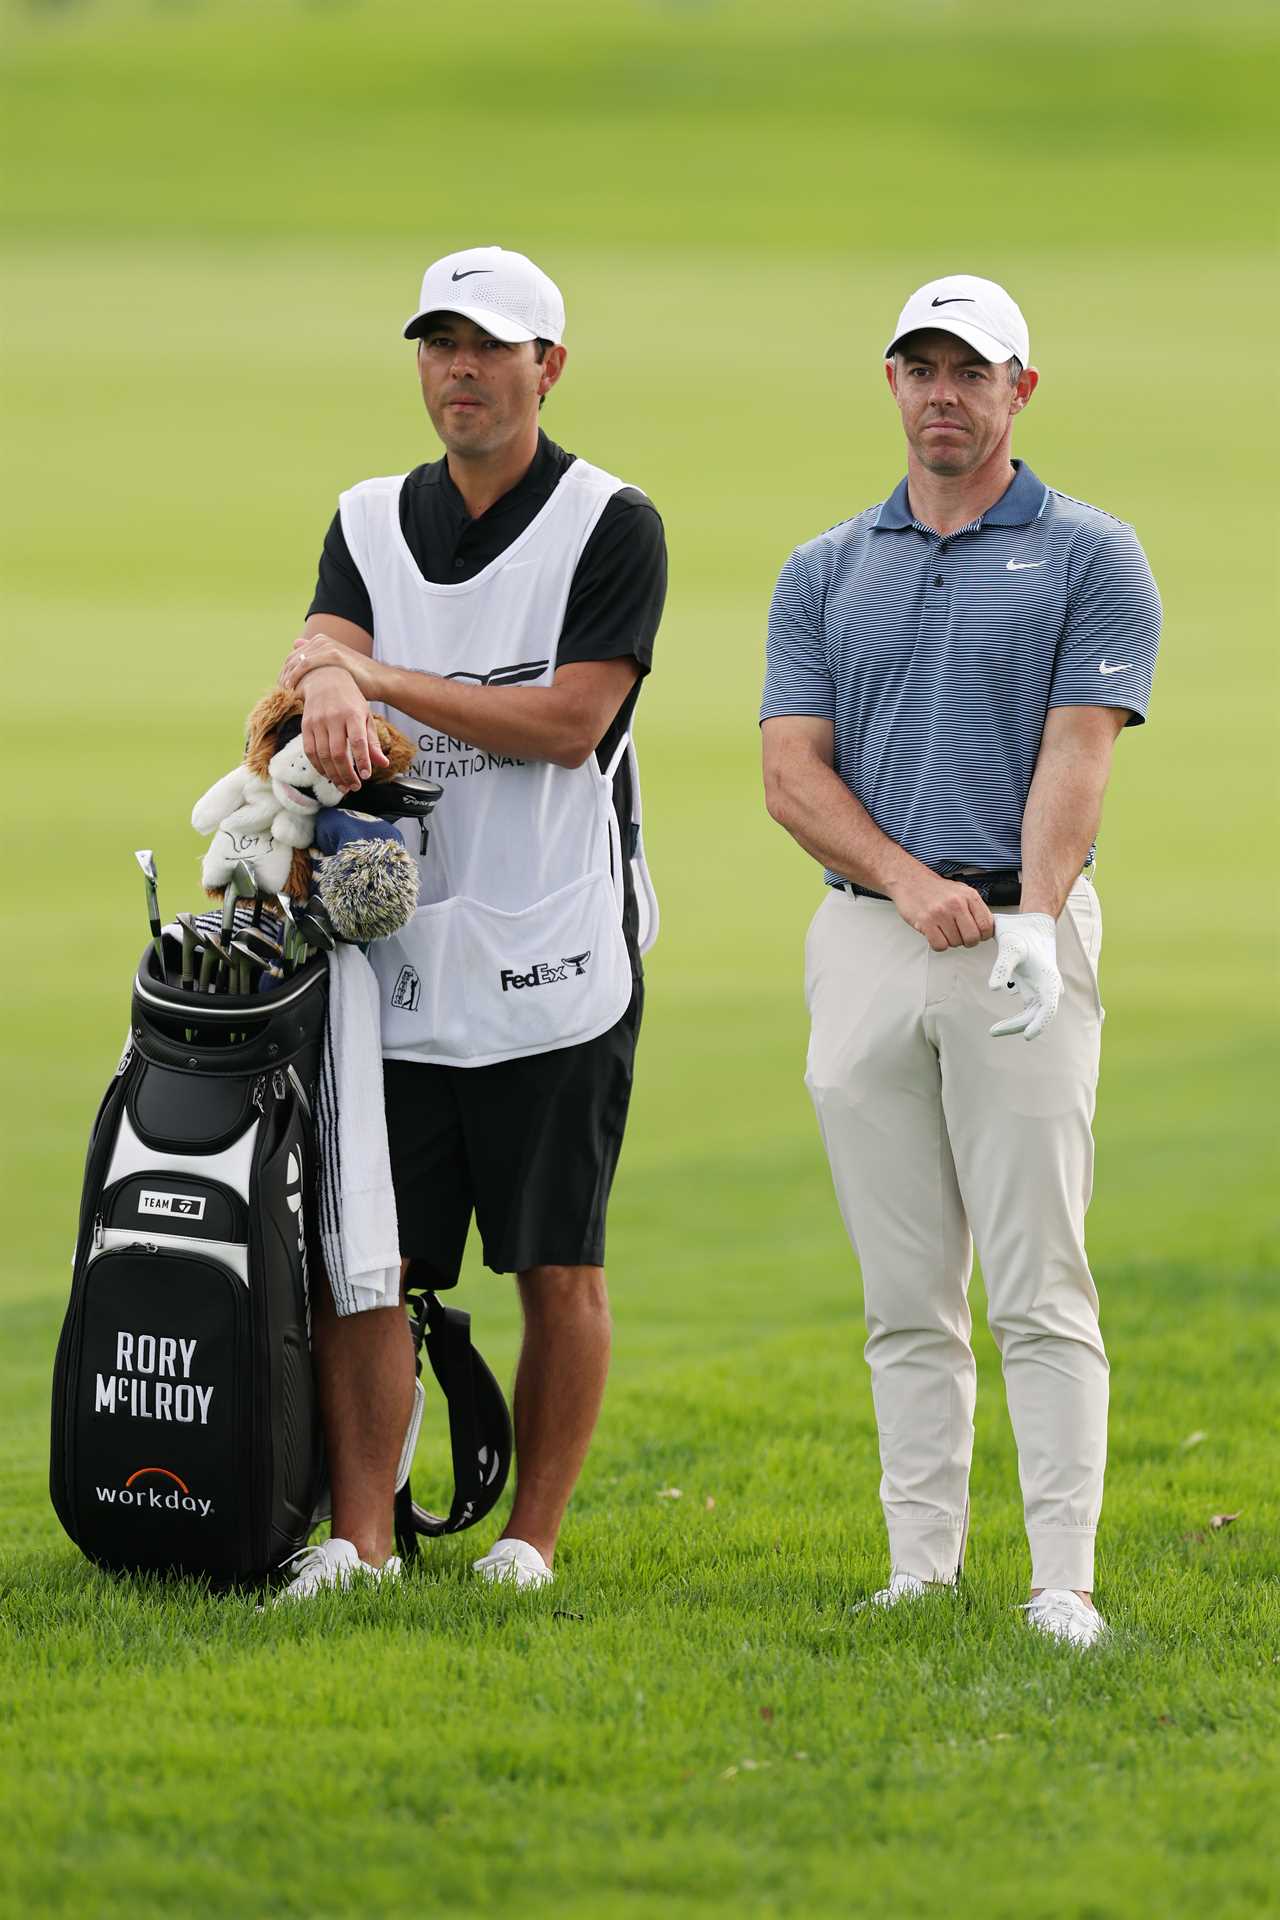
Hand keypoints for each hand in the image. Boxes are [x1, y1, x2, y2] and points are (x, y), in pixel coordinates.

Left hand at [280, 633, 378, 697]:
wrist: (380, 680)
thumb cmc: (357, 679)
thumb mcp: (334, 668)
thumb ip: (315, 658)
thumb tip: (295, 643)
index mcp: (320, 642)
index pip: (293, 658)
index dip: (284, 674)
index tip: (281, 690)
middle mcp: (321, 641)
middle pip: (292, 659)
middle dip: (283, 677)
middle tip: (279, 694)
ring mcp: (327, 646)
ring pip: (296, 662)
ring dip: (287, 678)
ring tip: (284, 694)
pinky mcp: (333, 654)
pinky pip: (306, 665)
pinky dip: (296, 677)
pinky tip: (292, 690)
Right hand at [294, 667, 389, 792]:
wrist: (324, 679)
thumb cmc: (349, 700)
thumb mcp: (366, 716)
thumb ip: (373, 741)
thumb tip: (383, 764)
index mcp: (352, 714)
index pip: (358, 741)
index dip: (361, 761)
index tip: (366, 776)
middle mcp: (333, 718)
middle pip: (338, 753)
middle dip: (346, 775)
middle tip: (354, 787)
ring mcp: (317, 722)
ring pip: (323, 756)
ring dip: (333, 775)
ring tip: (343, 786)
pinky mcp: (305, 726)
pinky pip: (310, 752)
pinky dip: (319, 767)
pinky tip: (328, 774)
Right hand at [887, 870, 995, 951]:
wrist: (910, 881)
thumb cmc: (935, 889)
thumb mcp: (961, 892)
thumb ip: (975, 908)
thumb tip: (987, 928)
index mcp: (969, 896)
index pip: (987, 925)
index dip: (983, 935)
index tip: (978, 935)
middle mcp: (956, 903)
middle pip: (972, 938)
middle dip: (967, 941)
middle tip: (960, 936)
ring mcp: (941, 913)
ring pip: (955, 943)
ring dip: (950, 941)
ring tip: (943, 929)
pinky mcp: (926, 922)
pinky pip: (940, 946)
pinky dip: (938, 944)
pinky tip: (935, 934)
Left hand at [988, 912, 1060, 1039]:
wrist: (1030, 922)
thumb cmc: (1020, 931)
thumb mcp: (1009, 945)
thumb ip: (1002, 966)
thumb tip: (993, 989)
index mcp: (1048, 977)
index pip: (1049, 1007)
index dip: (1040, 1023)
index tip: (1027, 1036)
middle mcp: (1049, 986)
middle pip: (1038, 1015)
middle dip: (1018, 1025)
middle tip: (992, 1031)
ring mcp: (1042, 989)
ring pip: (1033, 1015)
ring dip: (1016, 1024)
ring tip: (993, 1031)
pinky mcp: (1034, 989)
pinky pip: (1028, 1010)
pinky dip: (1017, 1019)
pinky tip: (1000, 1026)